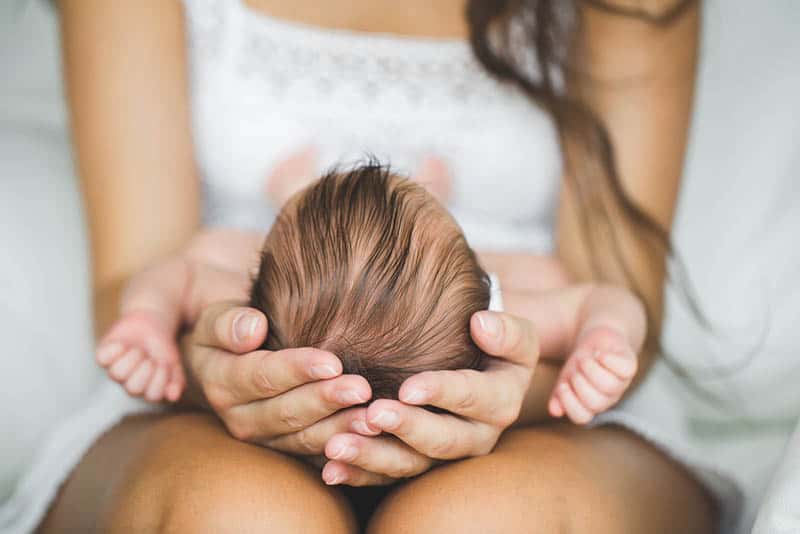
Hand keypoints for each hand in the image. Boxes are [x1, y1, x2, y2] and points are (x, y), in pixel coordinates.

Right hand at [183, 302, 378, 461]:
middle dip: (326, 401)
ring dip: (340, 429)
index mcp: (222, 383)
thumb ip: (228, 322)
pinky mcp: (288, 448)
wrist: (231, 355)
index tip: (332, 363)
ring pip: (304, 438)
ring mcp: (265, 438)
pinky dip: (345, 449)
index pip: (263, 376)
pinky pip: (317, 453)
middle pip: (287, 413)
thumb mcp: (216, 318)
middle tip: (362, 390)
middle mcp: (240, 418)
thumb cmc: (231, 328)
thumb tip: (252, 328)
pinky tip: (371, 439)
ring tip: (372, 418)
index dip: (297, 370)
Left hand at [319, 311, 539, 485]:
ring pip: (411, 464)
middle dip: (406, 429)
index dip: (442, 393)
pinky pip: (387, 476)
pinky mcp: (417, 463)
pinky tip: (331, 468)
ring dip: (373, 457)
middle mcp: (477, 436)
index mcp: (501, 402)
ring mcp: (444, 455)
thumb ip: (506, 331)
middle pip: (442, 440)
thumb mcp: (513, 335)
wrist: (480, 364)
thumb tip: (481, 324)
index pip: (474, 398)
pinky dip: (358, 473)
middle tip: (373, 414)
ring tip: (337, 446)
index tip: (408, 388)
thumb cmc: (491, 341)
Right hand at [548, 325, 636, 423]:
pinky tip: (600, 354)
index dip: (570, 403)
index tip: (562, 385)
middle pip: (596, 403)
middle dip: (580, 383)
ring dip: (592, 369)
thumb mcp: (565, 378)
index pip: (581, 416)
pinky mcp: (629, 366)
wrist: (596, 340)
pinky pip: (625, 369)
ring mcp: (620, 383)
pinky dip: (610, 360)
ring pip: (610, 386)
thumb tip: (555, 412)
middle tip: (576, 368)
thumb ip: (559, 395)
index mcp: (589, 404)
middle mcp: (607, 398)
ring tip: (586, 358)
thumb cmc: (580, 363)